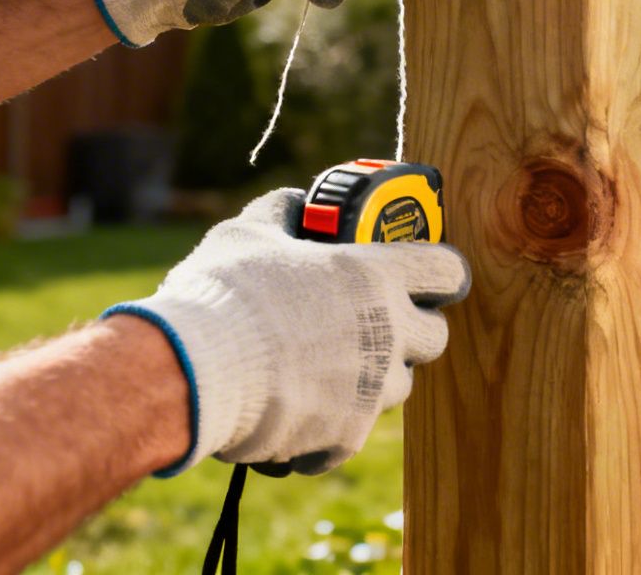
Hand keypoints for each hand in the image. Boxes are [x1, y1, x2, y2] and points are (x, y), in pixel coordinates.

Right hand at [104, 188, 467, 474]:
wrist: (192, 370)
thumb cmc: (224, 292)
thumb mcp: (249, 232)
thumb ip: (283, 212)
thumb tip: (296, 203)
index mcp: (376, 276)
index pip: (448, 271)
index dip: (443, 273)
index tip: (434, 279)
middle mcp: (387, 332)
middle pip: (436, 337)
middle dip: (415, 331)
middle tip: (380, 325)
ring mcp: (372, 390)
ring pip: (399, 387)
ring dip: (375, 378)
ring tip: (328, 368)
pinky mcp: (346, 437)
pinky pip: (352, 433)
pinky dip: (330, 426)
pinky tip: (295, 411)